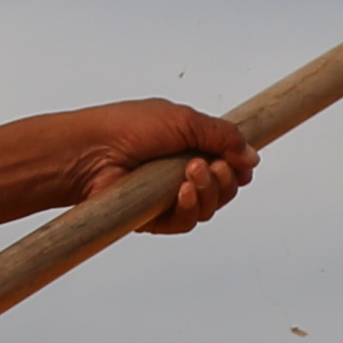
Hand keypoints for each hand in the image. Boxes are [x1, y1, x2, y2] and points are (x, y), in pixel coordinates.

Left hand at [65, 98, 256, 233]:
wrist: (91, 151)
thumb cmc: (128, 127)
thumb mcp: (184, 120)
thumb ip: (223, 136)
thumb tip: (251, 156)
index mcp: (189, 145)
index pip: (228, 162)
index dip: (238, 165)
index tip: (241, 160)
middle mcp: (180, 171)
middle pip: (225, 188)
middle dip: (226, 178)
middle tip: (213, 165)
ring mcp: (168, 196)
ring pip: (210, 207)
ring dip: (209, 191)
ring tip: (190, 173)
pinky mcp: (155, 218)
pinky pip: (187, 222)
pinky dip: (191, 208)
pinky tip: (181, 193)